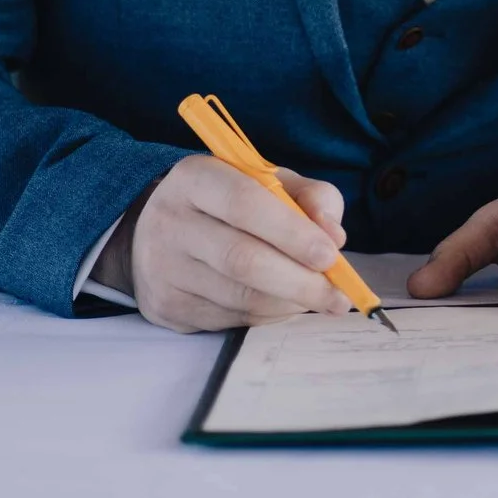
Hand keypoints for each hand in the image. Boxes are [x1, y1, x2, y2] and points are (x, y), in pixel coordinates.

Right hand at [115, 156, 353, 332]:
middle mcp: (170, 222)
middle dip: (299, 282)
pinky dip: (268, 316)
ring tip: (317, 298)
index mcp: (195, 178)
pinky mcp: (165, 307)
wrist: (158, 230)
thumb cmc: (230, 202)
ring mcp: (163, 269)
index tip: (331, 255)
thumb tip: (334, 237)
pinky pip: (229, 319)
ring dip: (289, 303)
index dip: (292, 233)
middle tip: (338, 295)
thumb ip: (311, 197)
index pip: (244, 204)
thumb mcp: (270, 181)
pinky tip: (284, 304)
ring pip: (239, 297)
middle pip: (242, 259)